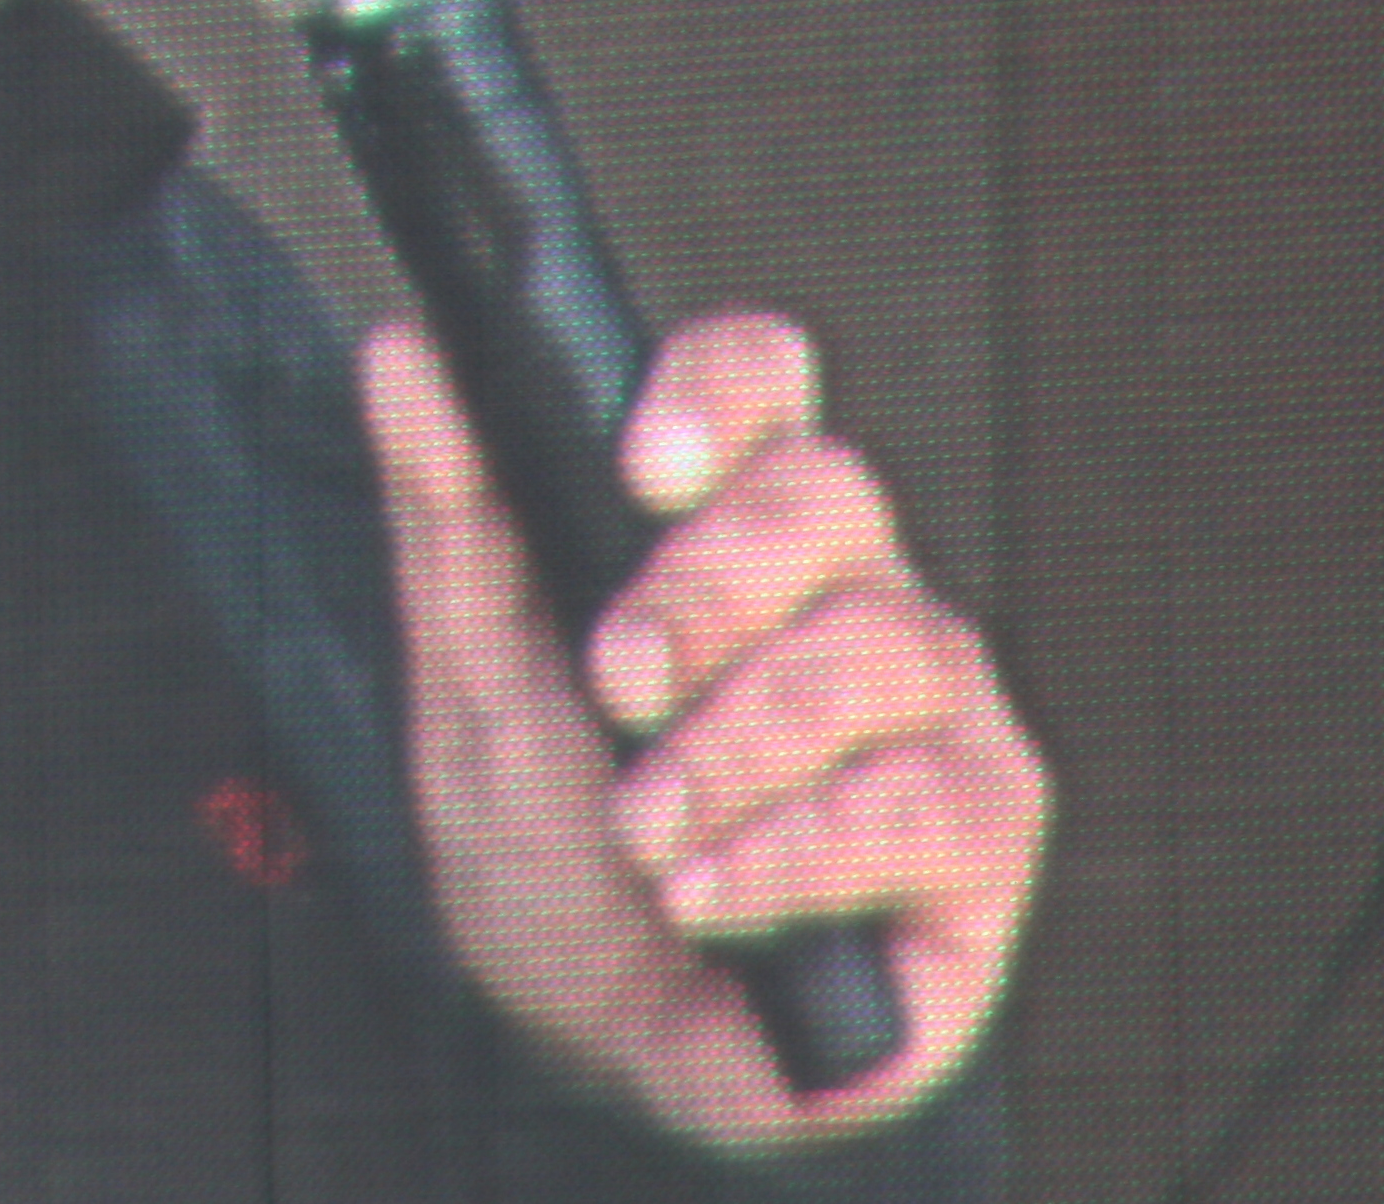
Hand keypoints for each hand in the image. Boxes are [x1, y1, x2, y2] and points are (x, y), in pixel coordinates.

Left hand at [358, 309, 1046, 1147]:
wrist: (596, 1032)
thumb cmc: (548, 833)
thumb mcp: (470, 680)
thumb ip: (450, 513)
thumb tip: (402, 351)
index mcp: (731, 517)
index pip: (759, 378)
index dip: (716, 392)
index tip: (641, 465)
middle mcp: (852, 581)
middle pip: (826, 497)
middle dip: (705, 591)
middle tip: (617, 682)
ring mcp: (933, 698)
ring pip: (877, 651)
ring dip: (734, 747)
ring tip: (643, 832)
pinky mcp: (982, 823)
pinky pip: (920, 803)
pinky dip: (792, 852)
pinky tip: (707, 896)